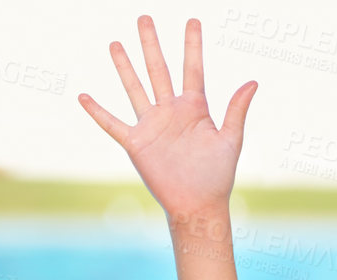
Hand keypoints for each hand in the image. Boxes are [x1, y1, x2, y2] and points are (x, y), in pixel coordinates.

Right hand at [78, 15, 255, 220]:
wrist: (199, 205)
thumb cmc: (218, 176)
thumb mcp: (231, 140)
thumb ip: (237, 110)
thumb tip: (253, 82)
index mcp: (195, 108)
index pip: (192, 69)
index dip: (192, 45)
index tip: (192, 20)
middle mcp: (171, 111)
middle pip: (159, 70)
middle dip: (151, 44)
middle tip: (145, 18)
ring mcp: (152, 125)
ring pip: (135, 88)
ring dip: (125, 67)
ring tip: (116, 43)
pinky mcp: (136, 143)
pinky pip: (113, 123)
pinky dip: (98, 112)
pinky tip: (83, 96)